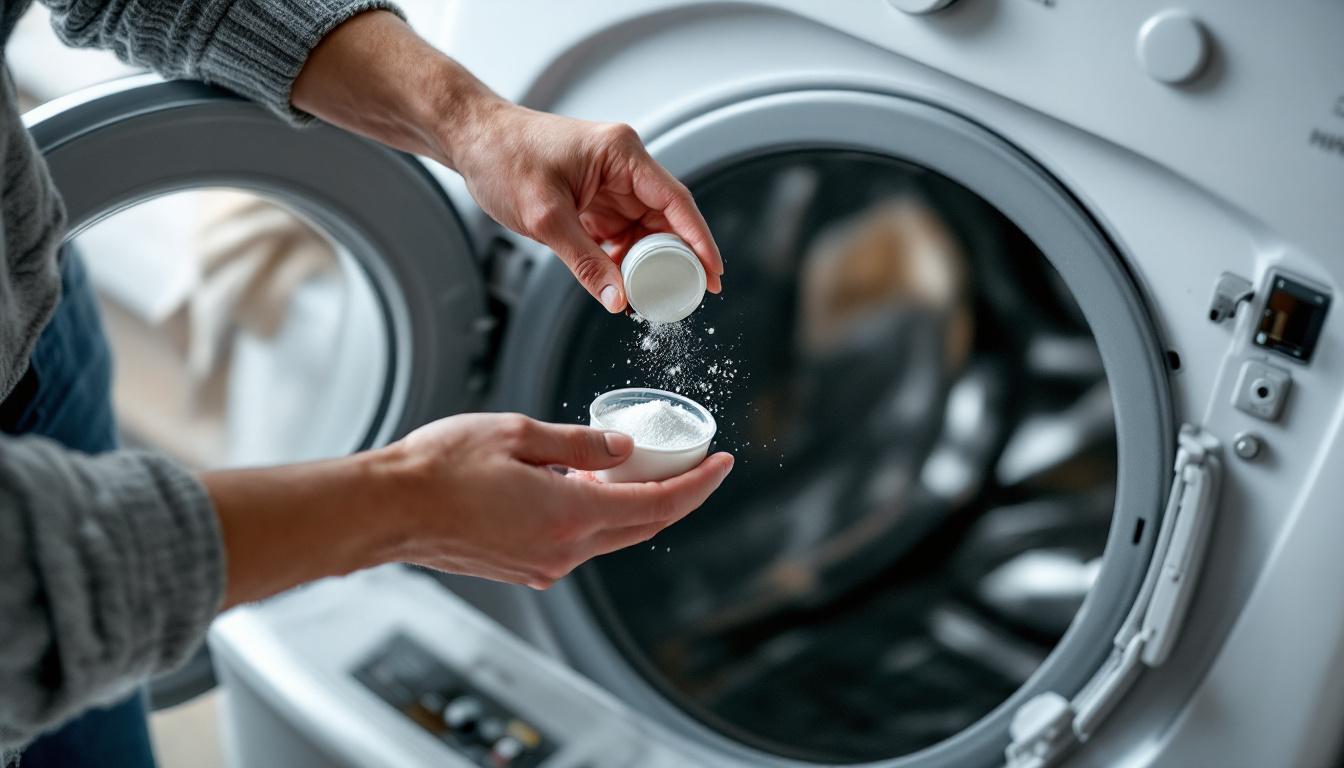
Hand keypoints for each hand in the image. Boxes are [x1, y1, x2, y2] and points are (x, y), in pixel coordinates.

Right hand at [208, 413, 732, 604]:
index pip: (658, 503)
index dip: (698, 482)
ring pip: (613, 534)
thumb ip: (579, 443)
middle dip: (678, 493)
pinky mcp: (525, 567)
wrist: (387, 510)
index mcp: (570, 514)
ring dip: (633, 502)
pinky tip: (587, 482)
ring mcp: (545, 564)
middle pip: (644, 525)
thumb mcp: (518, 432)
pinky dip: (598, 513)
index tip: (723, 461)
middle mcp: (564, 549)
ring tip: (637, 462)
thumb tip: (625, 449)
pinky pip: (580, 541)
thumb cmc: (439, 467)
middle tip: (697, 461)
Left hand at [291, 11, 722, 313]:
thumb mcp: (545, 216)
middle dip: (676, 258)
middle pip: (666, 218)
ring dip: (648, 263)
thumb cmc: (503, 157)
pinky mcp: (595, 200)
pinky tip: (625, 284)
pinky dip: (624, 260)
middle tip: (686, 296)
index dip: (700, 240)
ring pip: (645, 230)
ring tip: (654, 296)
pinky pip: (621, 235)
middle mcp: (623, 166)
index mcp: (622, 154)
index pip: (676, 201)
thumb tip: (618, 300)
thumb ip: (585, 262)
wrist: (471, 140)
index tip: (713, 273)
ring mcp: (610, 183)